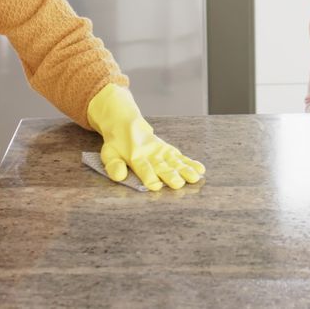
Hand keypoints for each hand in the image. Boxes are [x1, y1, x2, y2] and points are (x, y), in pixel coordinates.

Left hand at [87, 84, 204, 190]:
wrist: (126, 123)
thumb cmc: (117, 144)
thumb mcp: (109, 153)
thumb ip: (113, 165)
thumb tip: (119, 176)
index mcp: (134, 156)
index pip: (142, 167)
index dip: (148, 176)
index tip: (155, 185)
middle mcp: (150, 154)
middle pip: (162, 166)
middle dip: (170, 175)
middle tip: (178, 183)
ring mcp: (161, 151)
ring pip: (174, 161)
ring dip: (185, 169)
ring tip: (194, 178)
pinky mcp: (168, 150)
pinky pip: (180, 156)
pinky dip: (190, 162)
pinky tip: (200, 169)